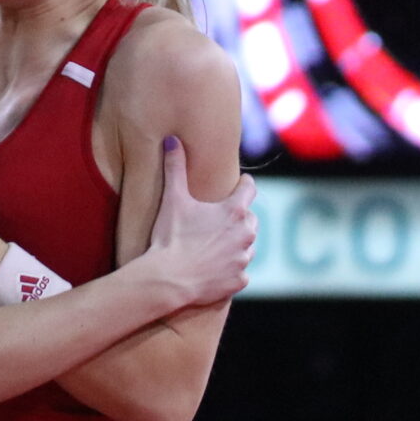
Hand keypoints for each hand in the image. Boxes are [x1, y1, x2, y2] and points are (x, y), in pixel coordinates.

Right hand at [141, 139, 253, 309]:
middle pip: (250, 219)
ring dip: (236, 244)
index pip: (249, 189)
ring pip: (247, 247)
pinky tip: (214, 268)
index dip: (244, 184)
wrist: (169, 278)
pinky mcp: (239, 281)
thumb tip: (171, 139)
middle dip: (238, 218)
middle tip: (220, 219)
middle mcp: (246, 234)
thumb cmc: (171, 236)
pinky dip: (230, 269)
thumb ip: (175, 167)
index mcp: (234, 211)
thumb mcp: (173, 199)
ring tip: (215, 245)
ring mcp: (244, 259)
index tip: (240, 183)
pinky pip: (239, 272)